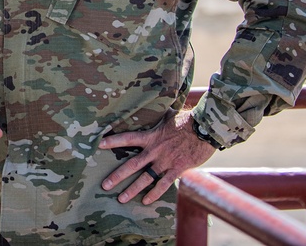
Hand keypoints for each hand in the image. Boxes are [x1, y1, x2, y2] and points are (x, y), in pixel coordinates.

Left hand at [98, 110, 216, 204]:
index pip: (127, 138)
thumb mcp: (169, 116)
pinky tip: (145, 201)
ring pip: (145, 178)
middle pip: (132, 164)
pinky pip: (164, 184)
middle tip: (104, 185)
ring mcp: (165, 161)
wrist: (206, 129)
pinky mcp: (177, 169)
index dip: (113, 141)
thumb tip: (154, 104)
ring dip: (132, 189)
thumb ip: (158, 116)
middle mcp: (155, 150)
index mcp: (151, 136)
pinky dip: (154, 193)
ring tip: (121, 199)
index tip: (99, 144)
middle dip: (117, 176)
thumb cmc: (188, 120)